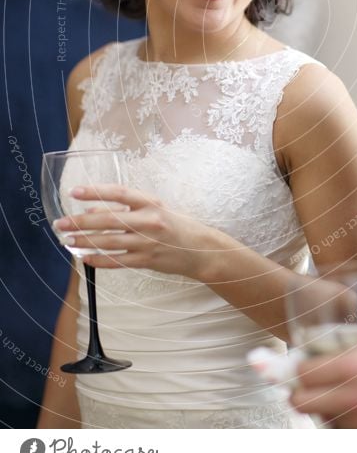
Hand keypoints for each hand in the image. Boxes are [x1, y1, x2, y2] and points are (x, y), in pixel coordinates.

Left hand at [54, 185, 217, 279]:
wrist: (200, 250)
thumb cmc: (175, 225)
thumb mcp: (155, 209)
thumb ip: (127, 208)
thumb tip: (94, 209)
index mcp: (151, 203)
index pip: (120, 193)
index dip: (96, 191)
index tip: (74, 192)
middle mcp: (149, 221)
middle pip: (109, 220)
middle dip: (81, 221)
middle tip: (61, 223)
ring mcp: (147, 242)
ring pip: (109, 242)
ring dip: (85, 241)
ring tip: (67, 239)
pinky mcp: (147, 261)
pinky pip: (117, 261)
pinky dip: (99, 259)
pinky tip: (85, 257)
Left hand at [291, 321, 356, 427]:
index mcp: (354, 368)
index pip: (302, 373)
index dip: (299, 366)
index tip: (304, 362)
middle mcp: (353, 401)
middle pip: (301, 403)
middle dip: (302, 392)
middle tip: (313, 384)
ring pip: (324, 423)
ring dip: (326, 411)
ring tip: (343, 398)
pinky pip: (349, 437)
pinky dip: (348, 427)